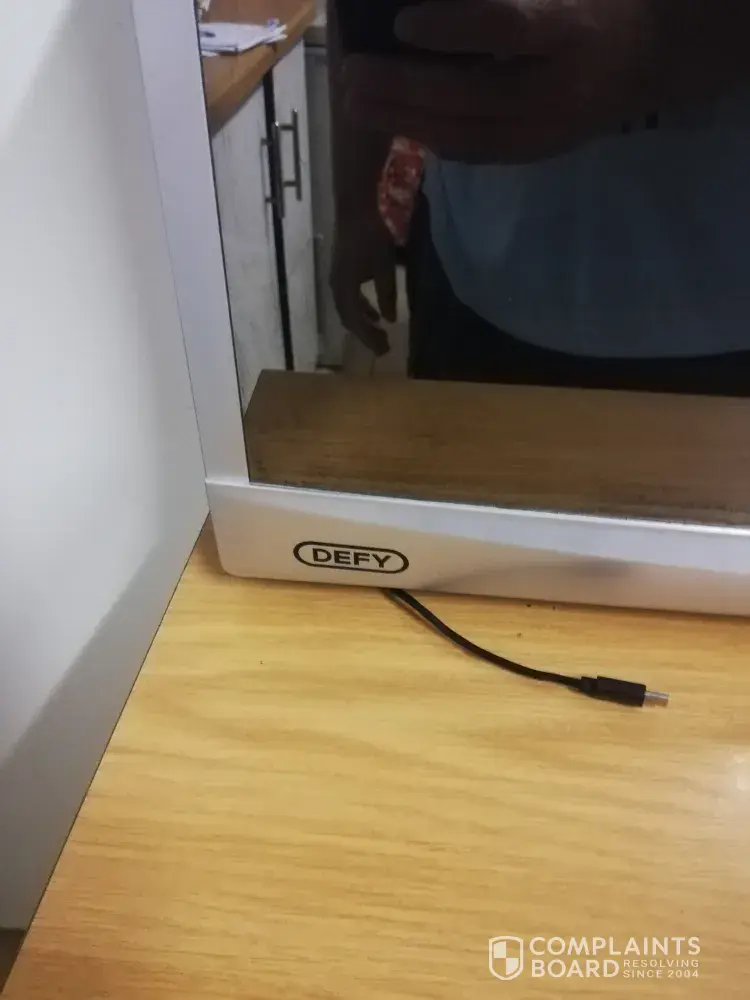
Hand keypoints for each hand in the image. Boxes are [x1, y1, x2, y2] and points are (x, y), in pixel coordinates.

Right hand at [330, 209, 397, 355]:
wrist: (357, 205)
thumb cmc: (372, 234)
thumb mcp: (384, 267)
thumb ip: (387, 294)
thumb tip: (390, 319)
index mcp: (344, 288)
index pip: (354, 321)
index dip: (369, 338)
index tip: (384, 350)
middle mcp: (336, 285)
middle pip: (348, 318)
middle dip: (365, 334)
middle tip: (383, 347)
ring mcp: (337, 277)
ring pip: (347, 308)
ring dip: (363, 322)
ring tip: (379, 333)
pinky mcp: (342, 269)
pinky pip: (349, 297)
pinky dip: (361, 308)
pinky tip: (374, 311)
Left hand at [344, 0, 656, 162]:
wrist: (651, 57)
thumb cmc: (597, 4)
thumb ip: (504, 0)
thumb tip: (424, 10)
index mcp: (572, 26)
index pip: (506, 27)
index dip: (451, 28)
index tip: (402, 23)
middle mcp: (560, 86)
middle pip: (472, 94)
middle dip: (405, 87)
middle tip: (353, 75)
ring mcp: (550, 129)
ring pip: (468, 135)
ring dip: (406, 122)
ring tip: (358, 106)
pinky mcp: (539, 152)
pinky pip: (479, 153)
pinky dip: (435, 139)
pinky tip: (400, 125)